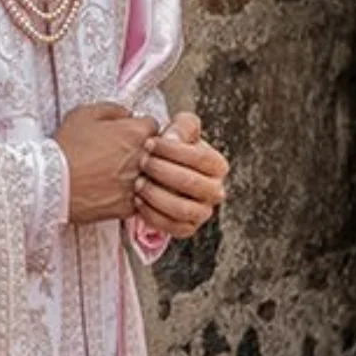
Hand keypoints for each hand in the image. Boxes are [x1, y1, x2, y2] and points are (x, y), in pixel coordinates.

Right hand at [56, 102, 158, 224]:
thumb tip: (126, 113)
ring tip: (119, 175)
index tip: (131, 134)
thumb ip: (112, 109)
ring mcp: (139, 184)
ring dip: (141, 175)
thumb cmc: (67, 148)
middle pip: (157, 154)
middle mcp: (143, 159)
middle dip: (145, 152)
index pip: (154, 126)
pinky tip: (113, 191)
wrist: (53, 182)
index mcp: (136, 133)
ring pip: (152, 179)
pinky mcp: (130, 206)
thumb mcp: (84, 114)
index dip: (140, 129)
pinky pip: (140, 200)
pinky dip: (130, 196)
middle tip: (125, 154)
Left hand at [134, 112, 228, 238]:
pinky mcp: (187, 227)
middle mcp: (215, 191)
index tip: (149, 142)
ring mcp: (202, 212)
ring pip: (183, 209)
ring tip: (138, 182)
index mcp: (217, 166)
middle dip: (162, 171)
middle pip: (192, 184)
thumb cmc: (172, 148)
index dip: (173, 150)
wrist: (162, 169)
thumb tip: (173, 138)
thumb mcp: (180, 130)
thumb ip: (181, 127)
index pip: (201, 158)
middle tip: (142, 161)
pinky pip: (173, 228)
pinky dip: (153, 215)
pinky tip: (138, 199)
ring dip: (156, 195)